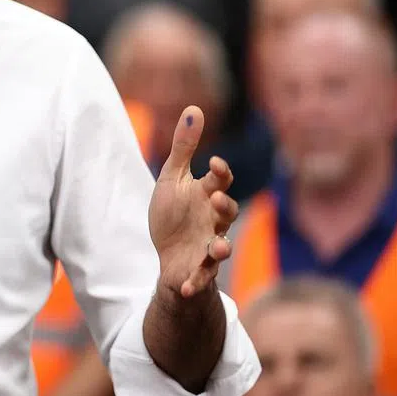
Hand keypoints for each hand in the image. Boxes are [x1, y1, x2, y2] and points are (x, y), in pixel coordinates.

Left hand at [148, 106, 237, 298]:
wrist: (168, 253)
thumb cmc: (173, 212)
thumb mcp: (172, 178)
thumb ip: (183, 146)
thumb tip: (193, 108)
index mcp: (207, 195)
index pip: (220, 181)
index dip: (220, 172)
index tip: (212, 162)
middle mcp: (214, 221)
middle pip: (228, 213)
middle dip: (226, 207)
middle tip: (217, 199)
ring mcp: (208, 246)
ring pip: (222, 247)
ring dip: (221, 248)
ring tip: (219, 248)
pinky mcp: (198, 270)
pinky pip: (200, 278)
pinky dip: (195, 284)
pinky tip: (185, 287)